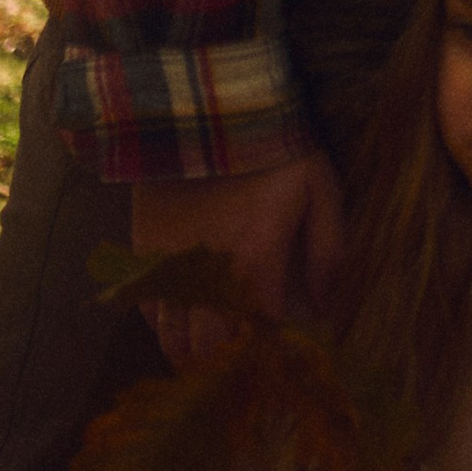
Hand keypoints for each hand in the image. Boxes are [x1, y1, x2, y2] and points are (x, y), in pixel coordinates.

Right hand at [128, 152, 347, 363]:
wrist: (204, 106)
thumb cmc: (273, 147)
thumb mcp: (319, 189)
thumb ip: (328, 251)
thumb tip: (330, 306)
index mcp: (255, 267)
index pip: (259, 339)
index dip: (268, 354)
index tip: (277, 357)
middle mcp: (206, 279)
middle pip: (209, 353)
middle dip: (226, 364)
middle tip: (242, 360)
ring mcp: (168, 268)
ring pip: (172, 341)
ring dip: (193, 350)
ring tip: (212, 345)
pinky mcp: (141, 252)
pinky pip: (149, 309)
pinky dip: (167, 321)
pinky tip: (186, 312)